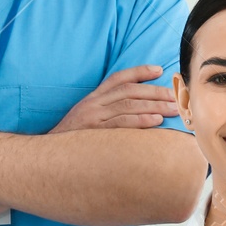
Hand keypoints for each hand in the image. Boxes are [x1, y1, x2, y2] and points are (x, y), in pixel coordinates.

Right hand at [51, 65, 178, 132]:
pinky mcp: (94, 132)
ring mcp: (93, 117)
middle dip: (155, 92)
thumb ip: (108, 112)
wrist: (49, 156)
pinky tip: (156, 121)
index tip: (159, 70)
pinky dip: (141, 121)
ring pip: (128, 105)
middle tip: (176, 96)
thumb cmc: (74, 140)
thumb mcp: (87, 120)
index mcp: (93, 98)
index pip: (118, 78)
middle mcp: (93, 103)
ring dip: (154, 106)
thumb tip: (137, 112)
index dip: (139, 71)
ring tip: (173, 109)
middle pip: (129, 91)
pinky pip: (121, 124)